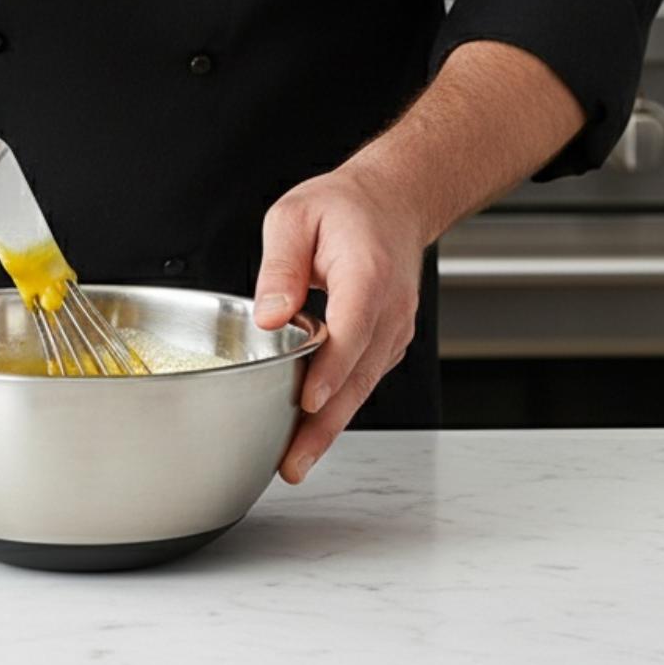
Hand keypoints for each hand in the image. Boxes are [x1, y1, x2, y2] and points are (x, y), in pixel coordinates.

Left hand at [252, 162, 425, 483]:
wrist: (393, 202)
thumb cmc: (344, 208)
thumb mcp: (296, 216)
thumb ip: (281, 265)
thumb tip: (269, 314)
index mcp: (367, 273)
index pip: (352, 329)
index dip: (330, 370)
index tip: (308, 401)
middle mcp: (389, 308)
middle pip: (359, 374)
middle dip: (325, 423)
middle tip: (293, 462)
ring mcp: (394, 329)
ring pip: (363, 385)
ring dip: (331, 425)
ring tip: (296, 460)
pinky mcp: (388, 342)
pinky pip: (364, 378)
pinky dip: (340, 405)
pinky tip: (313, 429)